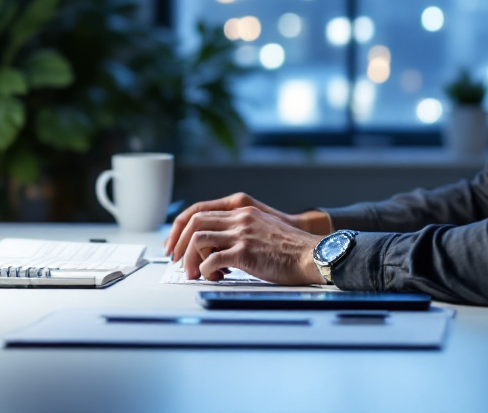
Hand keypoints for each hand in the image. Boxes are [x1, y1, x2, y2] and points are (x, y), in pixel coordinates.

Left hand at [165, 192, 330, 259]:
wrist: (312, 255)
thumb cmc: (290, 249)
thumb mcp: (261, 228)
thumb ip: (239, 231)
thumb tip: (213, 248)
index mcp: (241, 210)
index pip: (199, 210)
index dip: (181, 228)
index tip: (174, 244)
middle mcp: (239, 218)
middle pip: (193, 222)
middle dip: (179, 244)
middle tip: (176, 262)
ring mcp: (242, 234)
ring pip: (198, 240)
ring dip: (190, 259)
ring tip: (194, 274)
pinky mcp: (245, 252)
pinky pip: (211, 260)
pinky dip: (205, 271)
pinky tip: (213, 277)